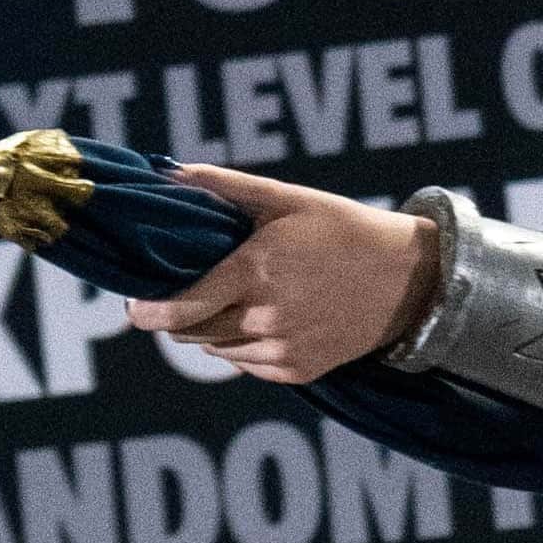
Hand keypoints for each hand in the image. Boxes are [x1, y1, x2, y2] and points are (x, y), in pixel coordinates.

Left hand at [124, 164, 438, 383]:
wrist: (408, 280)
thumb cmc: (344, 229)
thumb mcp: (287, 198)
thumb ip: (224, 187)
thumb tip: (166, 171)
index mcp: (255, 272)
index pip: (179, 307)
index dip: (146, 311)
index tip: (133, 305)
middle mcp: (265, 318)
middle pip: (189, 331)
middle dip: (178, 314)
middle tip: (188, 291)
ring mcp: (282, 349)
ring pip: (215, 350)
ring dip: (210, 329)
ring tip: (235, 300)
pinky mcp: (297, 371)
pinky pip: (246, 364)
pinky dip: (242, 346)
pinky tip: (264, 319)